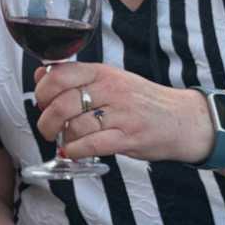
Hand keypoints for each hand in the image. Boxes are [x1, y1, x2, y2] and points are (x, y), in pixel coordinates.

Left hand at [33, 62, 210, 164]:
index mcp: (103, 73)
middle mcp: (111, 90)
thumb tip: (40, 73)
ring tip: (65, 140)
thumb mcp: (110, 80)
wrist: (183, 119)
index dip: (42, 90)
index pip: (60, 74)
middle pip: (62, 103)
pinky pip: (91, 145)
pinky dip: (74, 150)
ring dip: (62, 138)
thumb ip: (76, 77)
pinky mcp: (128, 137)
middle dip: (46, 120)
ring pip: (75, 125)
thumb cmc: (142, 101)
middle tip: (47, 129)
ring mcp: (121, 114)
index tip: (41, 102)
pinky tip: (71, 151)